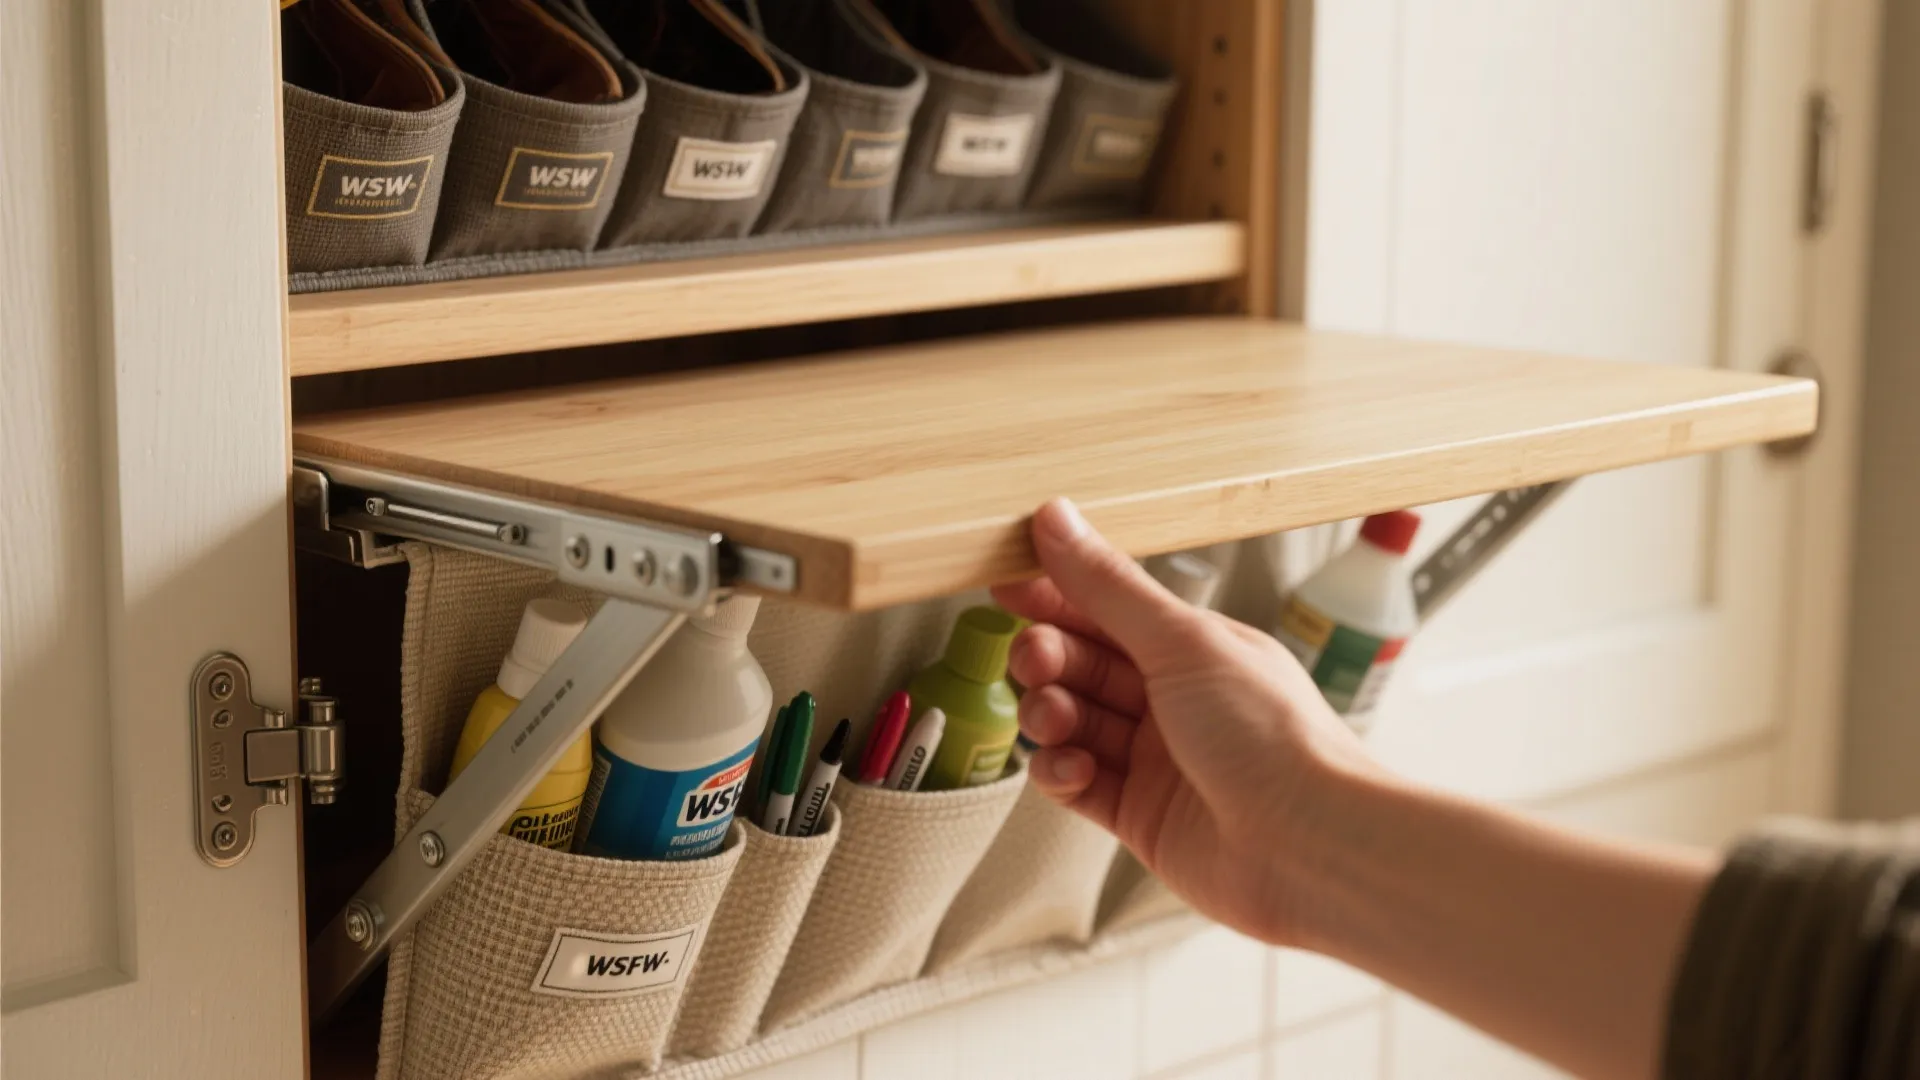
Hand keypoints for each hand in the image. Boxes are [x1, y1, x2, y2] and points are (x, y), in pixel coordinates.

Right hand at [991, 498, 1379, 945]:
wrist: (1311, 847)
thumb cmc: (1272, 736)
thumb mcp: (1182, 642)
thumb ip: (1108, 586)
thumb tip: (1056, 518)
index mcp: (1194, 647)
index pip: (1107, 608)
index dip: (1055, 594)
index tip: (1007, 581)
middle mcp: (1174, 700)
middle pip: (1082, 665)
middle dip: (1048, 656)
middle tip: (1034, 657)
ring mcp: (1156, 760)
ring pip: (1073, 722)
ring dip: (1050, 714)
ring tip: (1056, 718)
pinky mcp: (1140, 817)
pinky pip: (1076, 784)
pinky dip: (1061, 772)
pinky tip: (1072, 769)